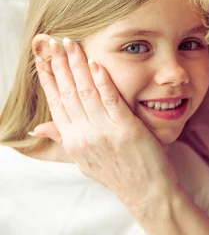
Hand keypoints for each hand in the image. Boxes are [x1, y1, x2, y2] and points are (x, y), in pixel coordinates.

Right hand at [32, 36, 177, 210]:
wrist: (146, 192)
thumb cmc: (118, 174)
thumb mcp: (84, 160)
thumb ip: (63, 139)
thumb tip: (37, 127)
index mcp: (72, 141)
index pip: (55, 103)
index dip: (48, 79)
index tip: (42, 58)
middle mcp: (84, 136)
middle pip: (68, 94)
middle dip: (59, 65)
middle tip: (54, 42)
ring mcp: (104, 132)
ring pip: (86, 93)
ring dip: (78, 67)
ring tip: (72, 45)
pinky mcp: (126, 130)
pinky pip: (112, 102)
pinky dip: (103, 82)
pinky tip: (97, 65)